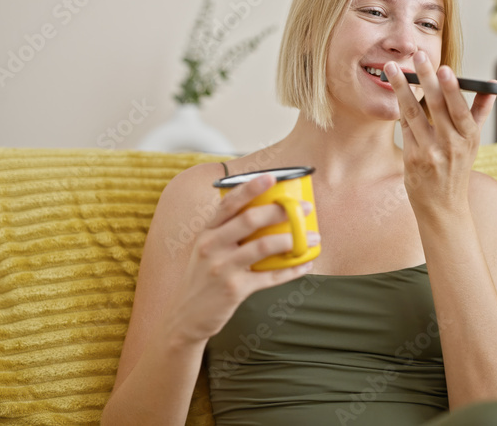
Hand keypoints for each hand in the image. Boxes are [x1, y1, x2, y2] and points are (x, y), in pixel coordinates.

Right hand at [165, 174, 318, 344]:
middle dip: (281, 211)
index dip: (250, 188)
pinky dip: (291, 270)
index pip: (228, 203)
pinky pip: (269, 277)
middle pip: (250, 220)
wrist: (184, 318)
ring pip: (264, 246)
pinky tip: (304, 264)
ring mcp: (221, 268)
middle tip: (304, 209)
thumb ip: (226, 233)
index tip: (271, 177)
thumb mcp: (205, 251)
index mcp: (206, 233)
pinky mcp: (234, 290)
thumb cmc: (202, 279)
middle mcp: (211, 247)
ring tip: (312, 238)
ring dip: (293, 240)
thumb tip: (263, 214)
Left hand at [385, 51, 496, 213]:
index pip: (461, 110)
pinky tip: (394, 90)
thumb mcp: (473, 143)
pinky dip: (400, 107)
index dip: (452, 89)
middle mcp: (451, 146)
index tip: (444, 69)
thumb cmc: (457, 168)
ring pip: (413, 114)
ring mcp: (430, 153)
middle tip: (417, 56)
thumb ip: (480, 112)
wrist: (443, 207)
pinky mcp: (412, 159)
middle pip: (436, 107)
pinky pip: (404, 127)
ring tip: (392, 69)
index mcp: (469, 138)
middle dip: (426, 79)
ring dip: (401, 88)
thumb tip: (492, 85)